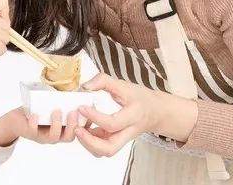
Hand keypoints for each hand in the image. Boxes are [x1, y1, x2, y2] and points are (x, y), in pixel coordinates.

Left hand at [0, 107, 83, 146]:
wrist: (16, 120)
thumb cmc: (37, 111)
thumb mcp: (51, 105)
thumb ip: (62, 99)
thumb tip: (77, 85)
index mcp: (63, 129)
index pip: (79, 131)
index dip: (86, 125)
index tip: (90, 112)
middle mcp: (55, 135)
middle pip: (69, 137)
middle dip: (73, 125)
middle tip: (73, 112)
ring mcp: (43, 136)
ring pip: (54, 137)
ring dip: (56, 124)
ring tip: (56, 111)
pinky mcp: (30, 133)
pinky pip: (33, 131)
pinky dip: (34, 123)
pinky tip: (35, 115)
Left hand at [74, 73, 196, 157]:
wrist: (154, 112)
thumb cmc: (140, 98)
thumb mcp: (124, 84)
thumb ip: (103, 81)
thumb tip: (85, 87)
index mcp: (133, 116)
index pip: (113, 123)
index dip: (95, 117)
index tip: (81, 107)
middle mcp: (128, 132)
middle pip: (109, 148)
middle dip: (89, 141)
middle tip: (77, 128)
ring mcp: (121, 140)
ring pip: (104, 151)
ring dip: (88, 143)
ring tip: (79, 128)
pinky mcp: (115, 141)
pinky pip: (101, 148)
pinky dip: (90, 141)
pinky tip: (85, 128)